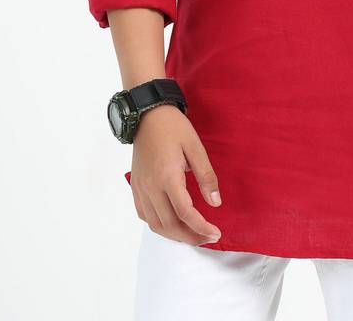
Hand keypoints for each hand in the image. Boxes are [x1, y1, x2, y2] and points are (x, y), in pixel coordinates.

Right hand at [129, 104, 222, 245]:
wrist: (147, 114)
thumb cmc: (173, 127)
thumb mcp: (195, 147)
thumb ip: (206, 176)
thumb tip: (215, 203)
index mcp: (167, 177)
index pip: (185, 213)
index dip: (201, 228)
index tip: (216, 233)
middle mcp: (151, 187)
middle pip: (170, 225)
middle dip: (190, 237)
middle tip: (208, 238)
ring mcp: (140, 189)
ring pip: (155, 225)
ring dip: (175, 235)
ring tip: (193, 235)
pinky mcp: (136, 187)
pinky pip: (145, 215)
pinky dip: (159, 225)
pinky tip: (172, 223)